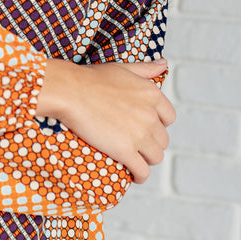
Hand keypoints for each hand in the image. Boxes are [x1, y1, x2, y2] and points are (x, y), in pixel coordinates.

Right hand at [36, 58, 174, 182]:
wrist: (71, 92)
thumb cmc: (91, 79)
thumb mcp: (123, 69)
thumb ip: (146, 69)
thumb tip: (164, 63)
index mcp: (152, 94)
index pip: (169, 118)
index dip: (158, 124)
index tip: (147, 128)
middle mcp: (151, 115)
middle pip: (162, 139)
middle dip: (151, 143)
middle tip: (136, 145)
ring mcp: (140, 134)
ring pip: (155, 157)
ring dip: (146, 160)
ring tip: (135, 161)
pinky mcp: (126, 151)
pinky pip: (142, 170)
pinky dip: (140, 176)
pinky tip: (134, 176)